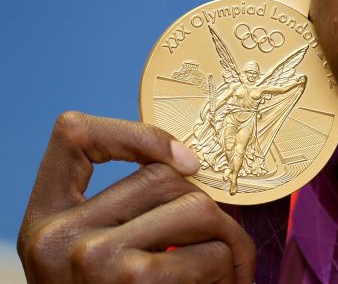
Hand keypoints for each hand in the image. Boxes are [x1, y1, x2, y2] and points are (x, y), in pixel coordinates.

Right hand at [18, 112, 255, 282]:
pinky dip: (230, 268)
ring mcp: (89, 257)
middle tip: (227, 241)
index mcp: (44, 218)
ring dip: (229, 238)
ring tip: (228, 268)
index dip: (135, 132)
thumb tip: (189, 163)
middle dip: (210, 205)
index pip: (73, 134)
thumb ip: (121, 211)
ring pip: (196, 206)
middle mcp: (57, 235)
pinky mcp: (130, 279)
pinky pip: (208, 250)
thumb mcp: (92, 256)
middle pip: (163, 176)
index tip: (186, 160)